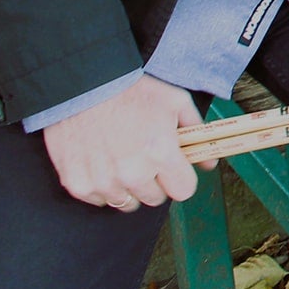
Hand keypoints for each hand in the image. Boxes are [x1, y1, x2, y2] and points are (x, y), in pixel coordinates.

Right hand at [43, 75, 203, 209]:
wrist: (83, 86)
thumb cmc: (131, 91)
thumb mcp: (175, 101)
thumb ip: (197, 131)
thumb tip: (210, 162)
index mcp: (160, 153)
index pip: (183, 190)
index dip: (181, 177)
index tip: (174, 168)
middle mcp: (132, 173)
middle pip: (155, 198)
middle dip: (155, 181)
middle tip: (144, 158)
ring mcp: (103, 182)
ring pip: (127, 202)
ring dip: (128, 186)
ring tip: (121, 158)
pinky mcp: (78, 185)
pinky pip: (99, 199)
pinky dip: (102, 186)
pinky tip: (101, 161)